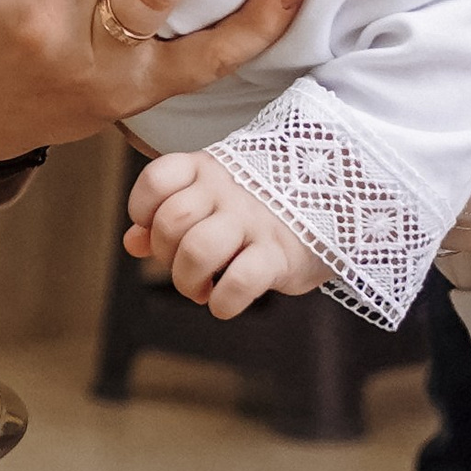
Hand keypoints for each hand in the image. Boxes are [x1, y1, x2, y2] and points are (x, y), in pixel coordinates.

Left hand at [126, 150, 328, 318]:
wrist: (337, 199)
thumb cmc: (260, 203)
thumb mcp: (213, 195)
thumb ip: (169, 213)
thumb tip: (133, 242)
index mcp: (208, 168)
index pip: (157, 178)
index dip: (142, 210)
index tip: (153, 230)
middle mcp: (229, 190)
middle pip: (172, 222)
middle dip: (166, 255)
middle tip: (184, 267)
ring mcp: (255, 221)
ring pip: (198, 250)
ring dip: (187, 281)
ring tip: (200, 288)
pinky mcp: (280, 255)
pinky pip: (239, 282)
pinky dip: (222, 302)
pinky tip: (223, 302)